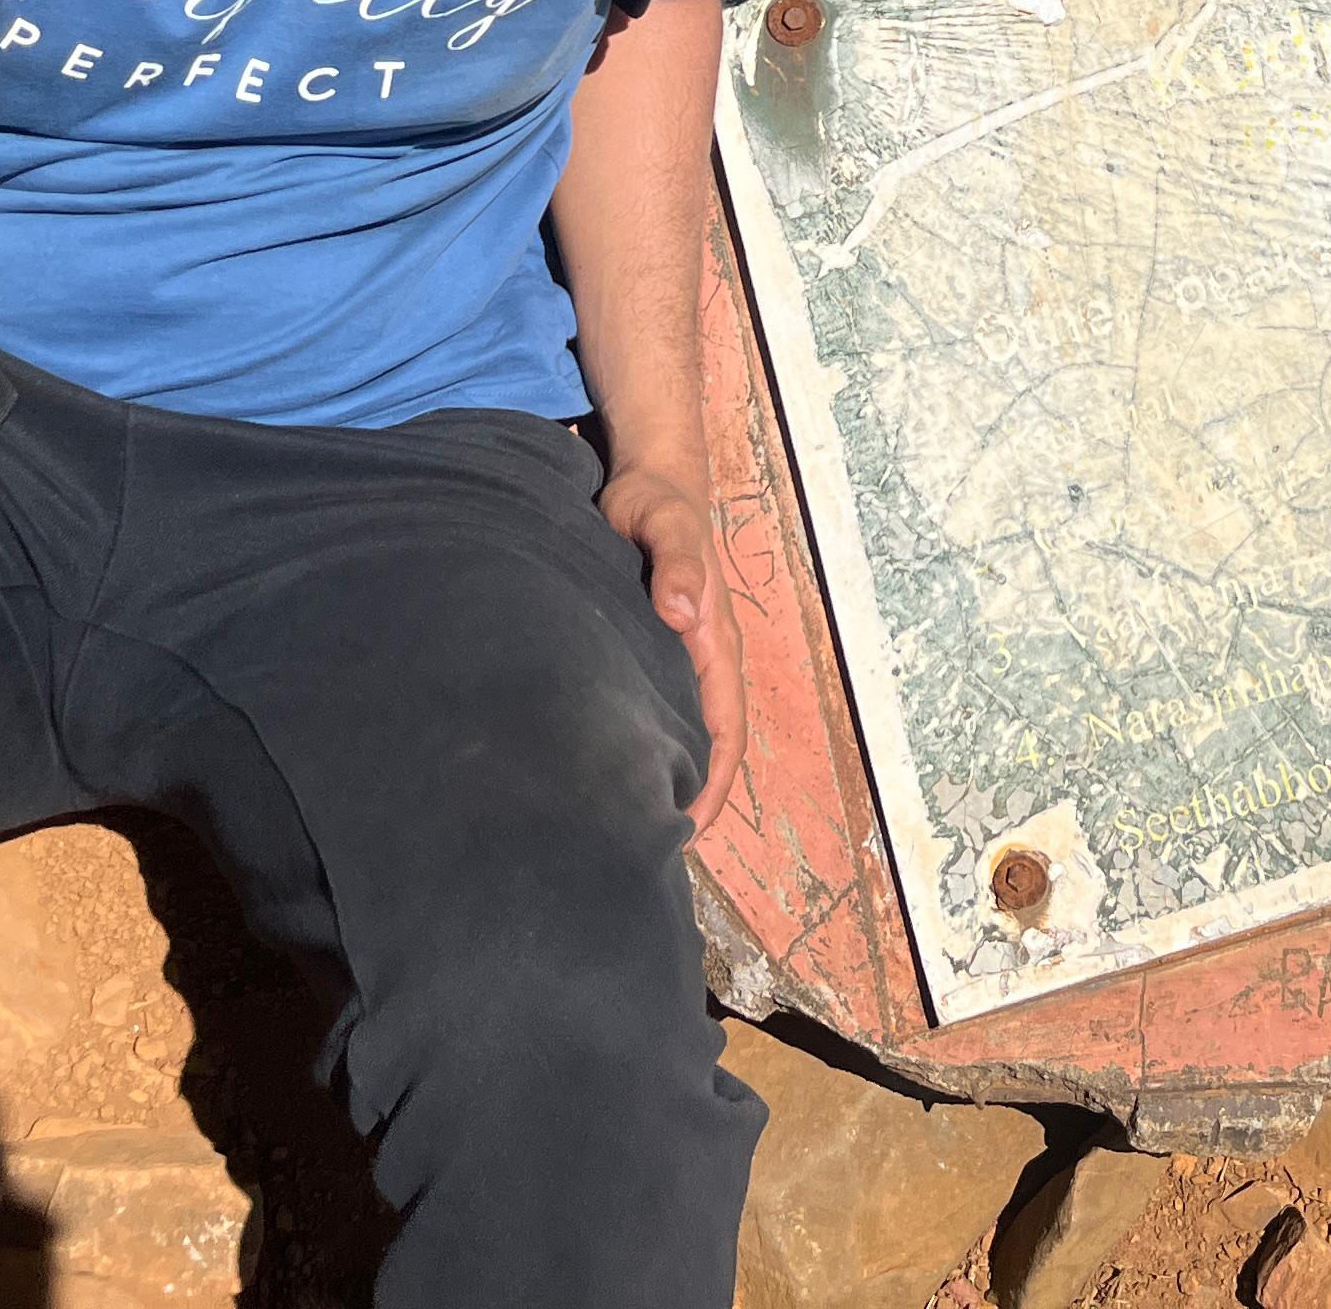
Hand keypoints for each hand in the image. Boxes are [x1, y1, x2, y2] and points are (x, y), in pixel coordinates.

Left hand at [601, 465, 746, 830]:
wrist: (645, 478)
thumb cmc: (655, 503)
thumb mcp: (664, 523)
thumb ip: (678, 563)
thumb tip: (687, 613)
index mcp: (713, 641)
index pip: (725, 729)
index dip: (714, 783)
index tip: (689, 831)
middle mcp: (700, 658)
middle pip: (705, 744)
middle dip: (688, 798)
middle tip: (647, 851)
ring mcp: (674, 656)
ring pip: (679, 730)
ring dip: (663, 774)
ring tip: (625, 826)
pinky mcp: (647, 648)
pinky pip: (653, 708)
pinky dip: (642, 744)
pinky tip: (605, 767)